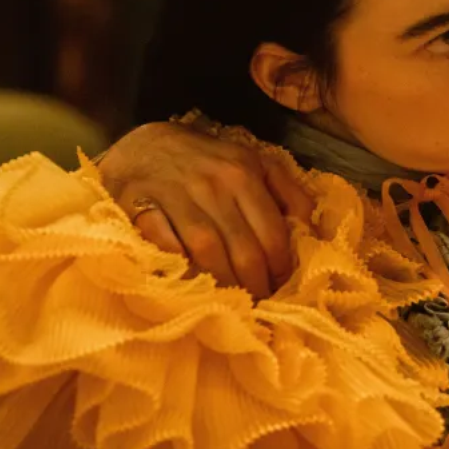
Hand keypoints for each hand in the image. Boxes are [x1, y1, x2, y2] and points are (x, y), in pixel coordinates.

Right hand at [98, 122, 312, 297]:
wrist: (144, 144)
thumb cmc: (207, 162)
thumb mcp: (254, 163)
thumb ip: (287, 192)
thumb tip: (309, 229)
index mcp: (244, 172)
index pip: (272, 232)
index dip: (280, 268)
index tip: (280, 287)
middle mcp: (213, 183)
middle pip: (243, 248)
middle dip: (254, 284)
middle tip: (257, 304)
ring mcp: (175, 194)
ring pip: (206, 250)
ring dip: (222, 283)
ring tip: (230, 302)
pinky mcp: (138, 204)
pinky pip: (162, 244)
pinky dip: (178, 266)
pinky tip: (189, 283)